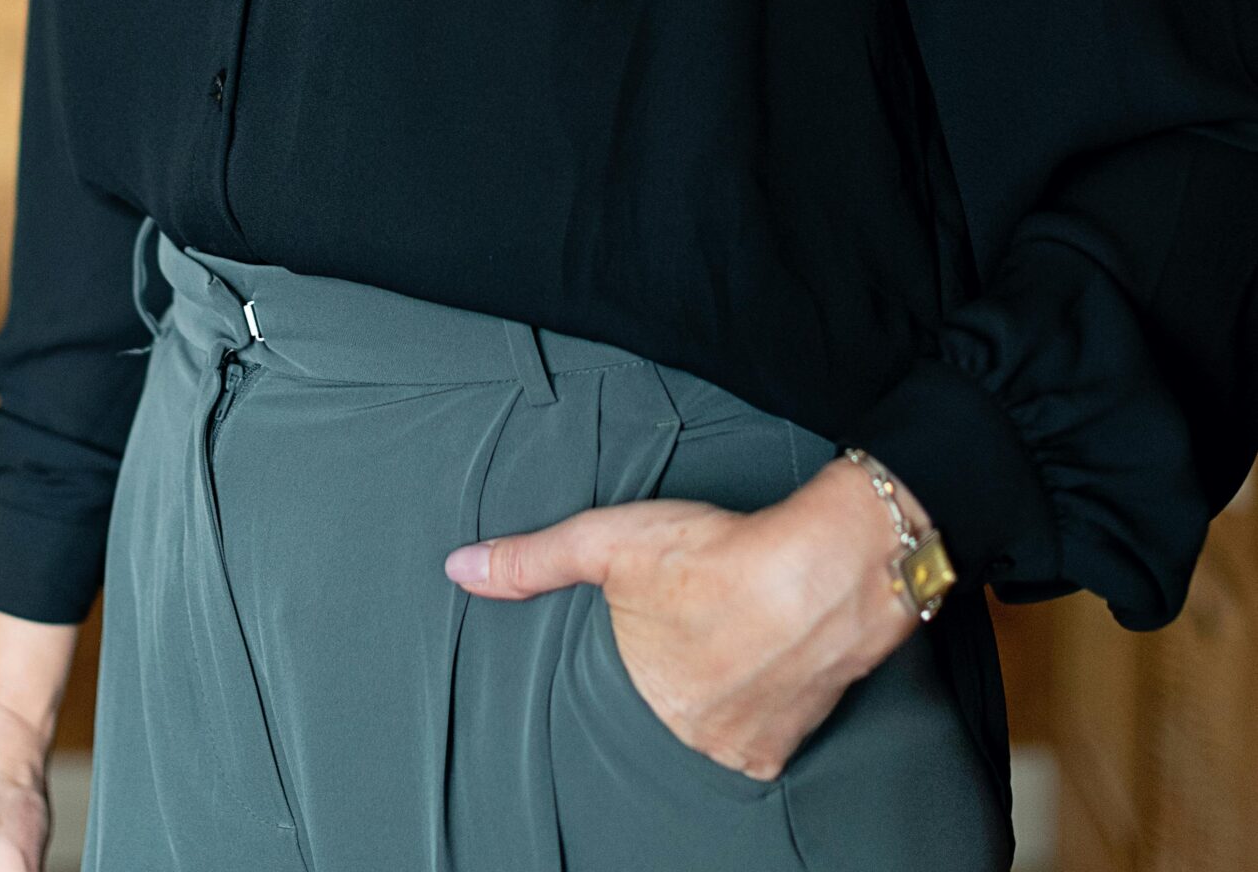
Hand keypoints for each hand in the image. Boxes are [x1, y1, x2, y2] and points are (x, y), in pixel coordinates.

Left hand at [443, 453, 927, 780]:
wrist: (827, 569)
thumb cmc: (719, 553)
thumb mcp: (608, 542)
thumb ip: (532, 560)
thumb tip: (461, 569)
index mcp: (643, 699)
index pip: (628, 672)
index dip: (644, 633)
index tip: (666, 608)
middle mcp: (690, 737)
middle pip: (674, 693)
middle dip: (684, 652)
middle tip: (703, 607)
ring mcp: (743, 746)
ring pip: (719, 710)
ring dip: (725, 675)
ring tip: (736, 623)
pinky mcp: (790, 742)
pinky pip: (764, 723)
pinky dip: (763, 690)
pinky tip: (765, 649)